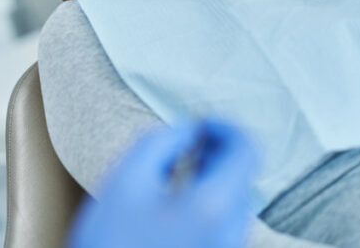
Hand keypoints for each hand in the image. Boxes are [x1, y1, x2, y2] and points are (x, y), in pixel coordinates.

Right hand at [68, 120, 257, 247]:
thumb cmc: (110, 240)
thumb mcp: (126, 178)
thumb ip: (161, 141)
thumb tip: (189, 130)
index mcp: (212, 205)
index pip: (248, 148)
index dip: (226, 125)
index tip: (199, 123)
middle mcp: (229, 230)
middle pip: (243, 172)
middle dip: (217, 149)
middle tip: (185, 141)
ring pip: (235, 196)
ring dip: (213, 173)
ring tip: (178, 169)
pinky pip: (225, 218)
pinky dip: (210, 197)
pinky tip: (179, 197)